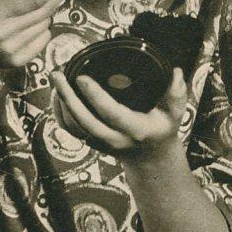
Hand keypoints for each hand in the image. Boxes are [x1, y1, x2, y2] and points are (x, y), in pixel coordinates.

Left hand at [50, 68, 186, 156]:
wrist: (150, 158)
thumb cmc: (161, 129)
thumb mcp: (174, 114)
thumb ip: (175, 95)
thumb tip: (175, 72)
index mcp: (135, 130)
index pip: (111, 113)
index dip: (95, 96)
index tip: (82, 77)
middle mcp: (114, 139)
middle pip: (84, 121)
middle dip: (68, 97)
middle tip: (58, 74)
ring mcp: (99, 143)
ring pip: (73, 126)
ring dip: (61, 103)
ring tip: (56, 78)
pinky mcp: (90, 142)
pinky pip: (69, 129)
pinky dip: (59, 112)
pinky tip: (56, 93)